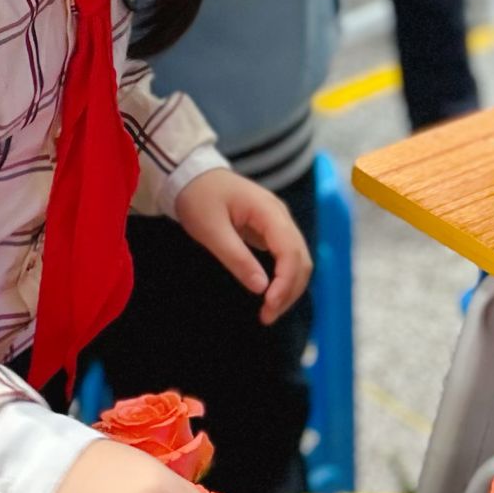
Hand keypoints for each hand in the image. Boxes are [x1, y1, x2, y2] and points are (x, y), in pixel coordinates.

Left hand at [174, 168, 312, 325]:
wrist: (192, 175)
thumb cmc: (198, 197)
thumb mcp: (211, 230)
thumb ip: (236, 257)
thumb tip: (261, 288)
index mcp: (269, 212)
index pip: (290, 251)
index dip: (285, 282)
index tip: (268, 304)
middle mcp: (281, 217)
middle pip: (301, 259)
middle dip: (289, 291)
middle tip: (267, 317)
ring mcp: (278, 223)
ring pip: (298, 261)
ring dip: (289, 288)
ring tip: (269, 313)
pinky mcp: (271, 231)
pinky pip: (287, 258)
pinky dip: (283, 279)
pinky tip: (271, 295)